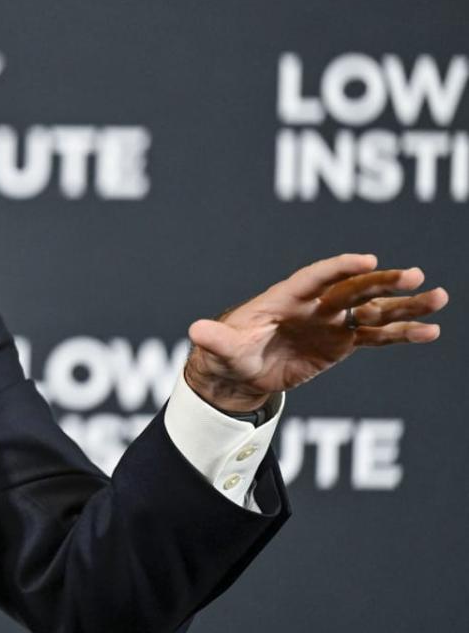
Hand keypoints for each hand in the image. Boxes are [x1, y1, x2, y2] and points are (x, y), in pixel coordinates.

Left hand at [184, 253, 448, 411]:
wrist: (239, 372)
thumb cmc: (226, 353)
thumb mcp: (220, 349)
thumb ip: (215, 339)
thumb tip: (194, 331)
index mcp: (284, 297)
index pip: (315, 277)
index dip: (340, 268)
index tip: (367, 260)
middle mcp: (314, 304)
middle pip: (352, 288)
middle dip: (381, 282)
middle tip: (414, 275)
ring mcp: (331, 322)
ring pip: (373, 309)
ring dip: (404, 304)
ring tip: (439, 298)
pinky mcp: (342, 342)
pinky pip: (376, 336)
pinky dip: (402, 334)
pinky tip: (430, 331)